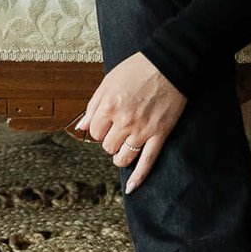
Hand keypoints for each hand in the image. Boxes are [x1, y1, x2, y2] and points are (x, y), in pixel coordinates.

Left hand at [74, 53, 185, 192]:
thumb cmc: (138, 69)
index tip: (107, 123)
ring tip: (123, 149)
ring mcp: (142, 130)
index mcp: (108, 106)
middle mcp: (124, 121)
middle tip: (119, 130)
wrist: (169, 64)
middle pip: (108, 146)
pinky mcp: (159, 135)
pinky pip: (147, 162)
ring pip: (124, 157)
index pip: (95, 132)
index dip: (100, 129)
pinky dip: (138, 177)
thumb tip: (81, 126)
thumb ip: (93, 105)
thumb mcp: (108, 81)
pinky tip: (131, 187)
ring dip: (121, 156)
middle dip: (111, 140)